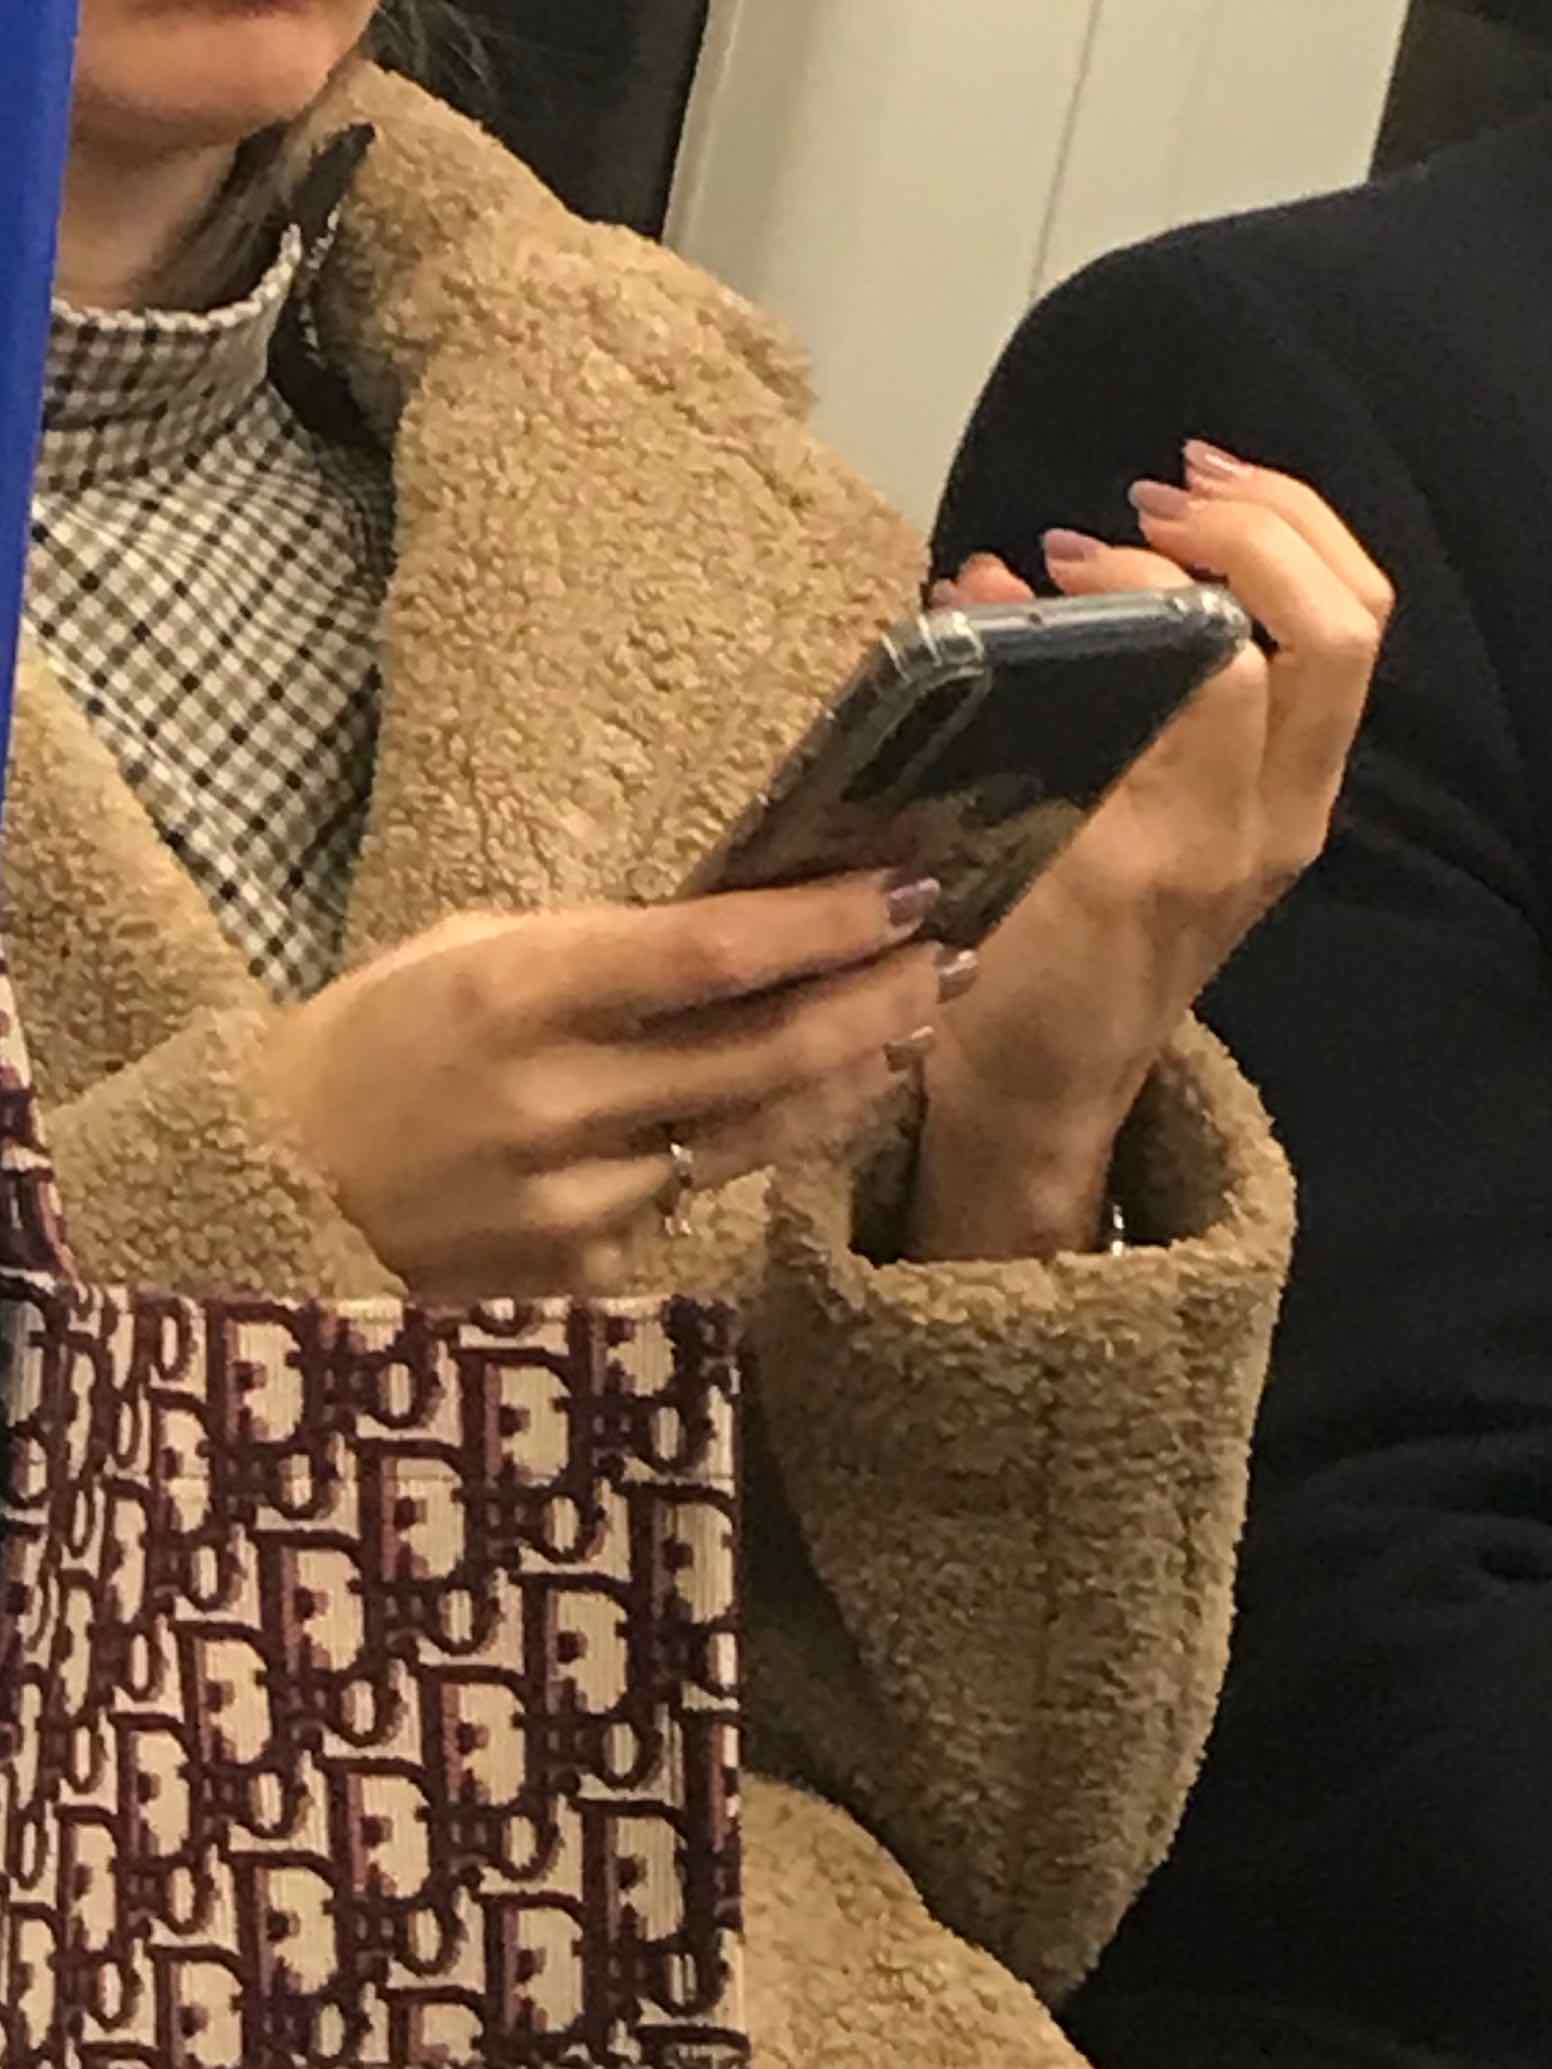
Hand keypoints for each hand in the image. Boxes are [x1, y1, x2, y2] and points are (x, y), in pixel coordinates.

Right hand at [261, 873, 965, 1300]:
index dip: (825, 926)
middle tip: (948, 961)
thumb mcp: (463, 952)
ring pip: (756, 1137)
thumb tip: (737, 932)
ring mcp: (572, 1204)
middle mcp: (555, 1102)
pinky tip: (812, 1105)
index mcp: (516, 992)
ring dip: (850, 1078)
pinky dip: (760, 1148)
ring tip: (914, 1028)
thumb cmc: (372, 1045)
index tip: (907, 891)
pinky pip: (695, 1201)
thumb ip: (597, 949)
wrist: (272, 1190)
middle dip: (875, 1004)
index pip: (712, 955)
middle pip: (764, 1055)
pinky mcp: (579, 1274)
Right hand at [909, 442, 1391, 1260]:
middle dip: (1255, 526)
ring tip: (1189, 491)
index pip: (1230, 662)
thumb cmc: (999, 997)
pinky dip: (1288, 582)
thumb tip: (988, 583)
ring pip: (1355, 631)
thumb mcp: (980, 872)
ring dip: (1289, 535)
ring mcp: (1293, 817)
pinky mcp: (1289, 812)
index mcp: (1186, 843)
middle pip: (1338, 626)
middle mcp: (1270, 824)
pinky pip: (1328, 667)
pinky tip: (1203, 557)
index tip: (1061, 565)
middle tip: (1147, 498)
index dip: (1150, 582)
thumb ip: (994, 726)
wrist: (1049, 1096)